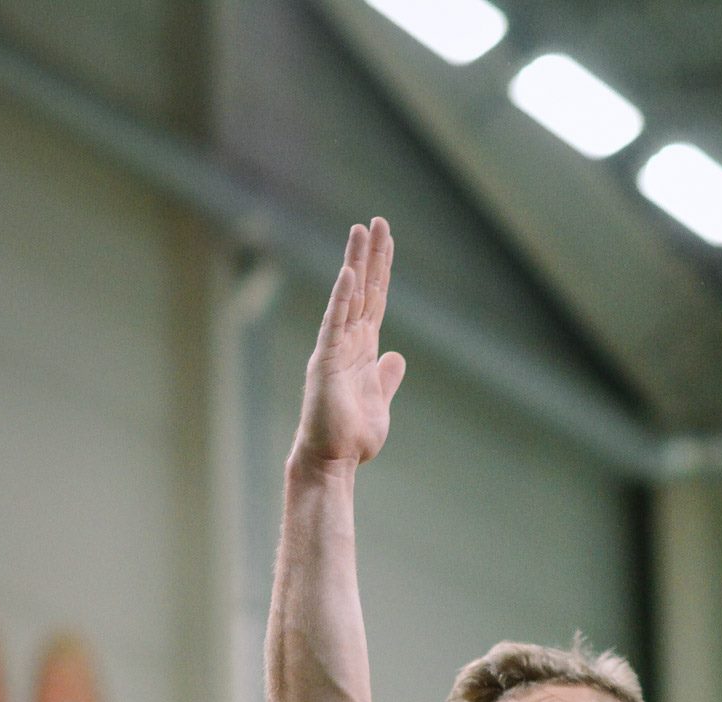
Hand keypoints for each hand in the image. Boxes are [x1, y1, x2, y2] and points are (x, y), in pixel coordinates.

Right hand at [293, 220, 405, 471]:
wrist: (332, 461)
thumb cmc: (351, 437)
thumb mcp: (380, 403)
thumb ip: (386, 378)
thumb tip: (396, 358)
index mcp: (363, 350)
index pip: (375, 301)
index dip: (382, 271)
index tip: (386, 240)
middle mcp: (347, 342)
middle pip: (363, 290)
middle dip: (371, 255)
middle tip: (377, 220)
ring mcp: (335, 349)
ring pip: (347, 298)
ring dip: (355, 263)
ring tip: (361, 229)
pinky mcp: (325, 362)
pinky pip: (334, 324)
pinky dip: (341, 299)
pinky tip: (349, 274)